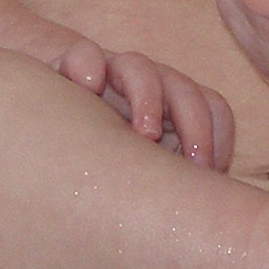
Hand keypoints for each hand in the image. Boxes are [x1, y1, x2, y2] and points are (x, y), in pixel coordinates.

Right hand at [53, 40, 235, 169]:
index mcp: (172, 109)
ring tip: (145, 134)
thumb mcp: (144, 174)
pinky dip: (88, 66)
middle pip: (184, 90)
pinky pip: (82, 55)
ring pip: (139, 68)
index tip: (212, 175)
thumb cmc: (104, 161)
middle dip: (196, 126)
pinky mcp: (70, 71)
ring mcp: (109, 75)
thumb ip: (171, 183)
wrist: (50, 121)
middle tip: (196, 165)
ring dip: (147, 98)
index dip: (218, 138)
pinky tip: (87, 86)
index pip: (212, 108)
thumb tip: (206, 213)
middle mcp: (146, 87)